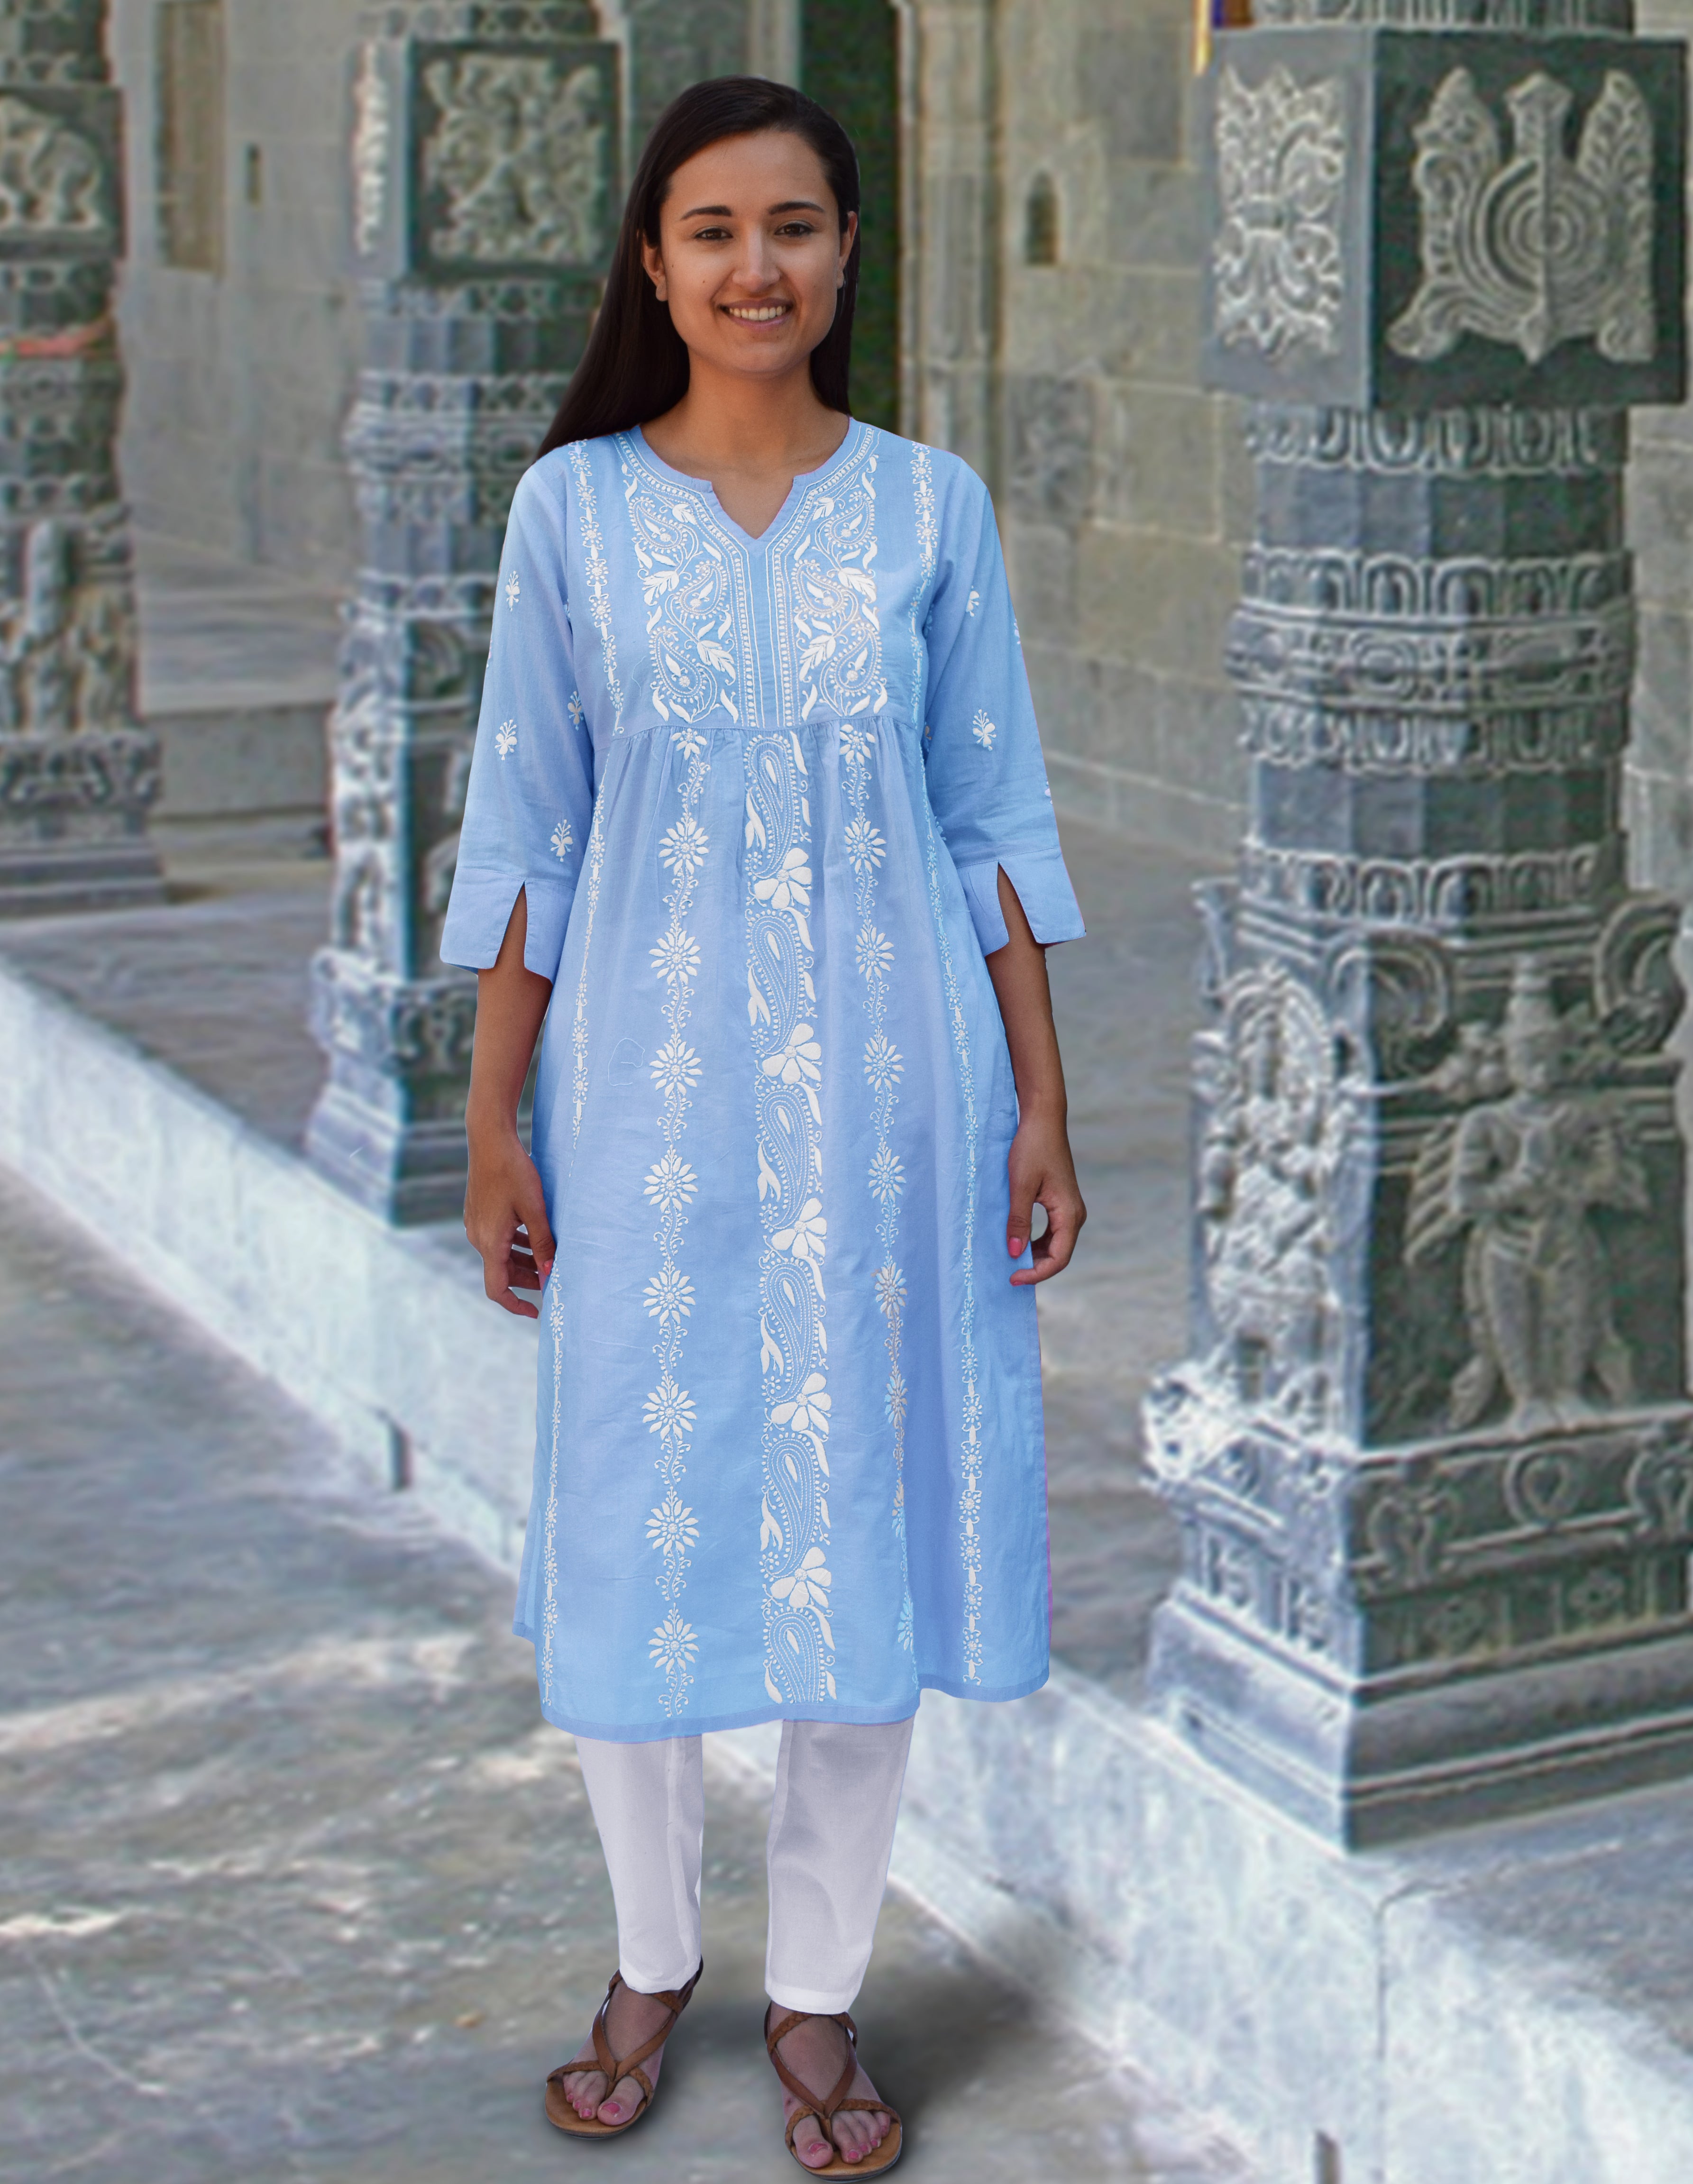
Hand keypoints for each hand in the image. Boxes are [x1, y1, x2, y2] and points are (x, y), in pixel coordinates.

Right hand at [465, 1125, 556, 1318]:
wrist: (490, 1140)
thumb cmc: (514, 1173)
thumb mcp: (535, 1211)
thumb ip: (543, 1245)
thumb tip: (550, 1276)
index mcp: (490, 1242)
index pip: (497, 1289)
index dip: (515, 1304)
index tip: (535, 1311)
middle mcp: (477, 1237)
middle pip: (501, 1272)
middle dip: (526, 1280)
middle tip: (551, 1280)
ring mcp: (475, 1224)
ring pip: (500, 1254)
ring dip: (522, 1261)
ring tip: (547, 1259)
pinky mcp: (478, 1213)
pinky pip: (496, 1238)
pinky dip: (514, 1244)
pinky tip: (532, 1236)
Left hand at [1006, 1110, 1085, 1284]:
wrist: (1042, 1120)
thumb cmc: (1032, 1148)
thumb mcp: (1020, 1186)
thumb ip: (1018, 1221)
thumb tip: (1015, 1254)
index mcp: (1069, 1213)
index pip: (1059, 1258)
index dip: (1037, 1273)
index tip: (1013, 1278)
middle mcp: (1074, 1214)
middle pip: (1059, 1254)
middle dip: (1035, 1268)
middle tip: (1008, 1274)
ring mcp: (1068, 1209)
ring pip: (1055, 1244)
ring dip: (1035, 1256)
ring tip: (1011, 1262)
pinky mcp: (1060, 1202)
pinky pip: (1051, 1232)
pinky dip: (1036, 1242)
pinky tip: (1018, 1243)